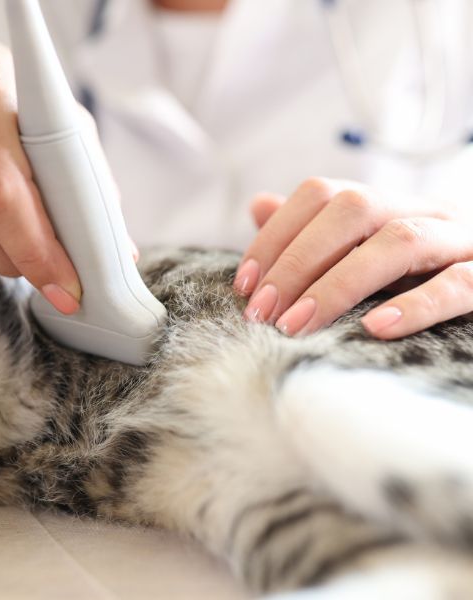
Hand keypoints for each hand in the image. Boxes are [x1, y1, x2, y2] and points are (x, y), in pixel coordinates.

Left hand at [234, 177, 472, 338]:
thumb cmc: (418, 279)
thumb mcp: (360, 255)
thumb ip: (313, 232)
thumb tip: (259, 204)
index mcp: (389, 204)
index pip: (322, 193)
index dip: (275, 234)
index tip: (245, 285)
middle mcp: (424, 211)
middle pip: (355, 208)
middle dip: (298, 260)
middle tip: (263, 311)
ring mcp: (462, 241)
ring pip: (402, 240)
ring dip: (340, 284)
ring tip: (298, 324)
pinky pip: (459, 284)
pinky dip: (416, 305)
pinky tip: (375, 328)